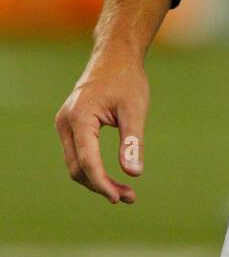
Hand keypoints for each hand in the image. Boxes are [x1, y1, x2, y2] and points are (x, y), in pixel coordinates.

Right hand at [55, 54, 148, 204]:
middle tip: (129, 197)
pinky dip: (93, 169)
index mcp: (80, 116)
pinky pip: (78, 155)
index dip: (102, 183)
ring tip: (126, 192)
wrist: (115, 57)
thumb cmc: (127, 79)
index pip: (87, 160)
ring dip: (98, 181)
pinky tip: (113, 178)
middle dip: (101, 185)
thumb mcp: (135, 108)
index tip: (119, 199)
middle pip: (78, 168)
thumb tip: (134, 174)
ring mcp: (65, 125)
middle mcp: (65, 122)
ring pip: (76, 165)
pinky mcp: (70, 127)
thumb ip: (132, 141)